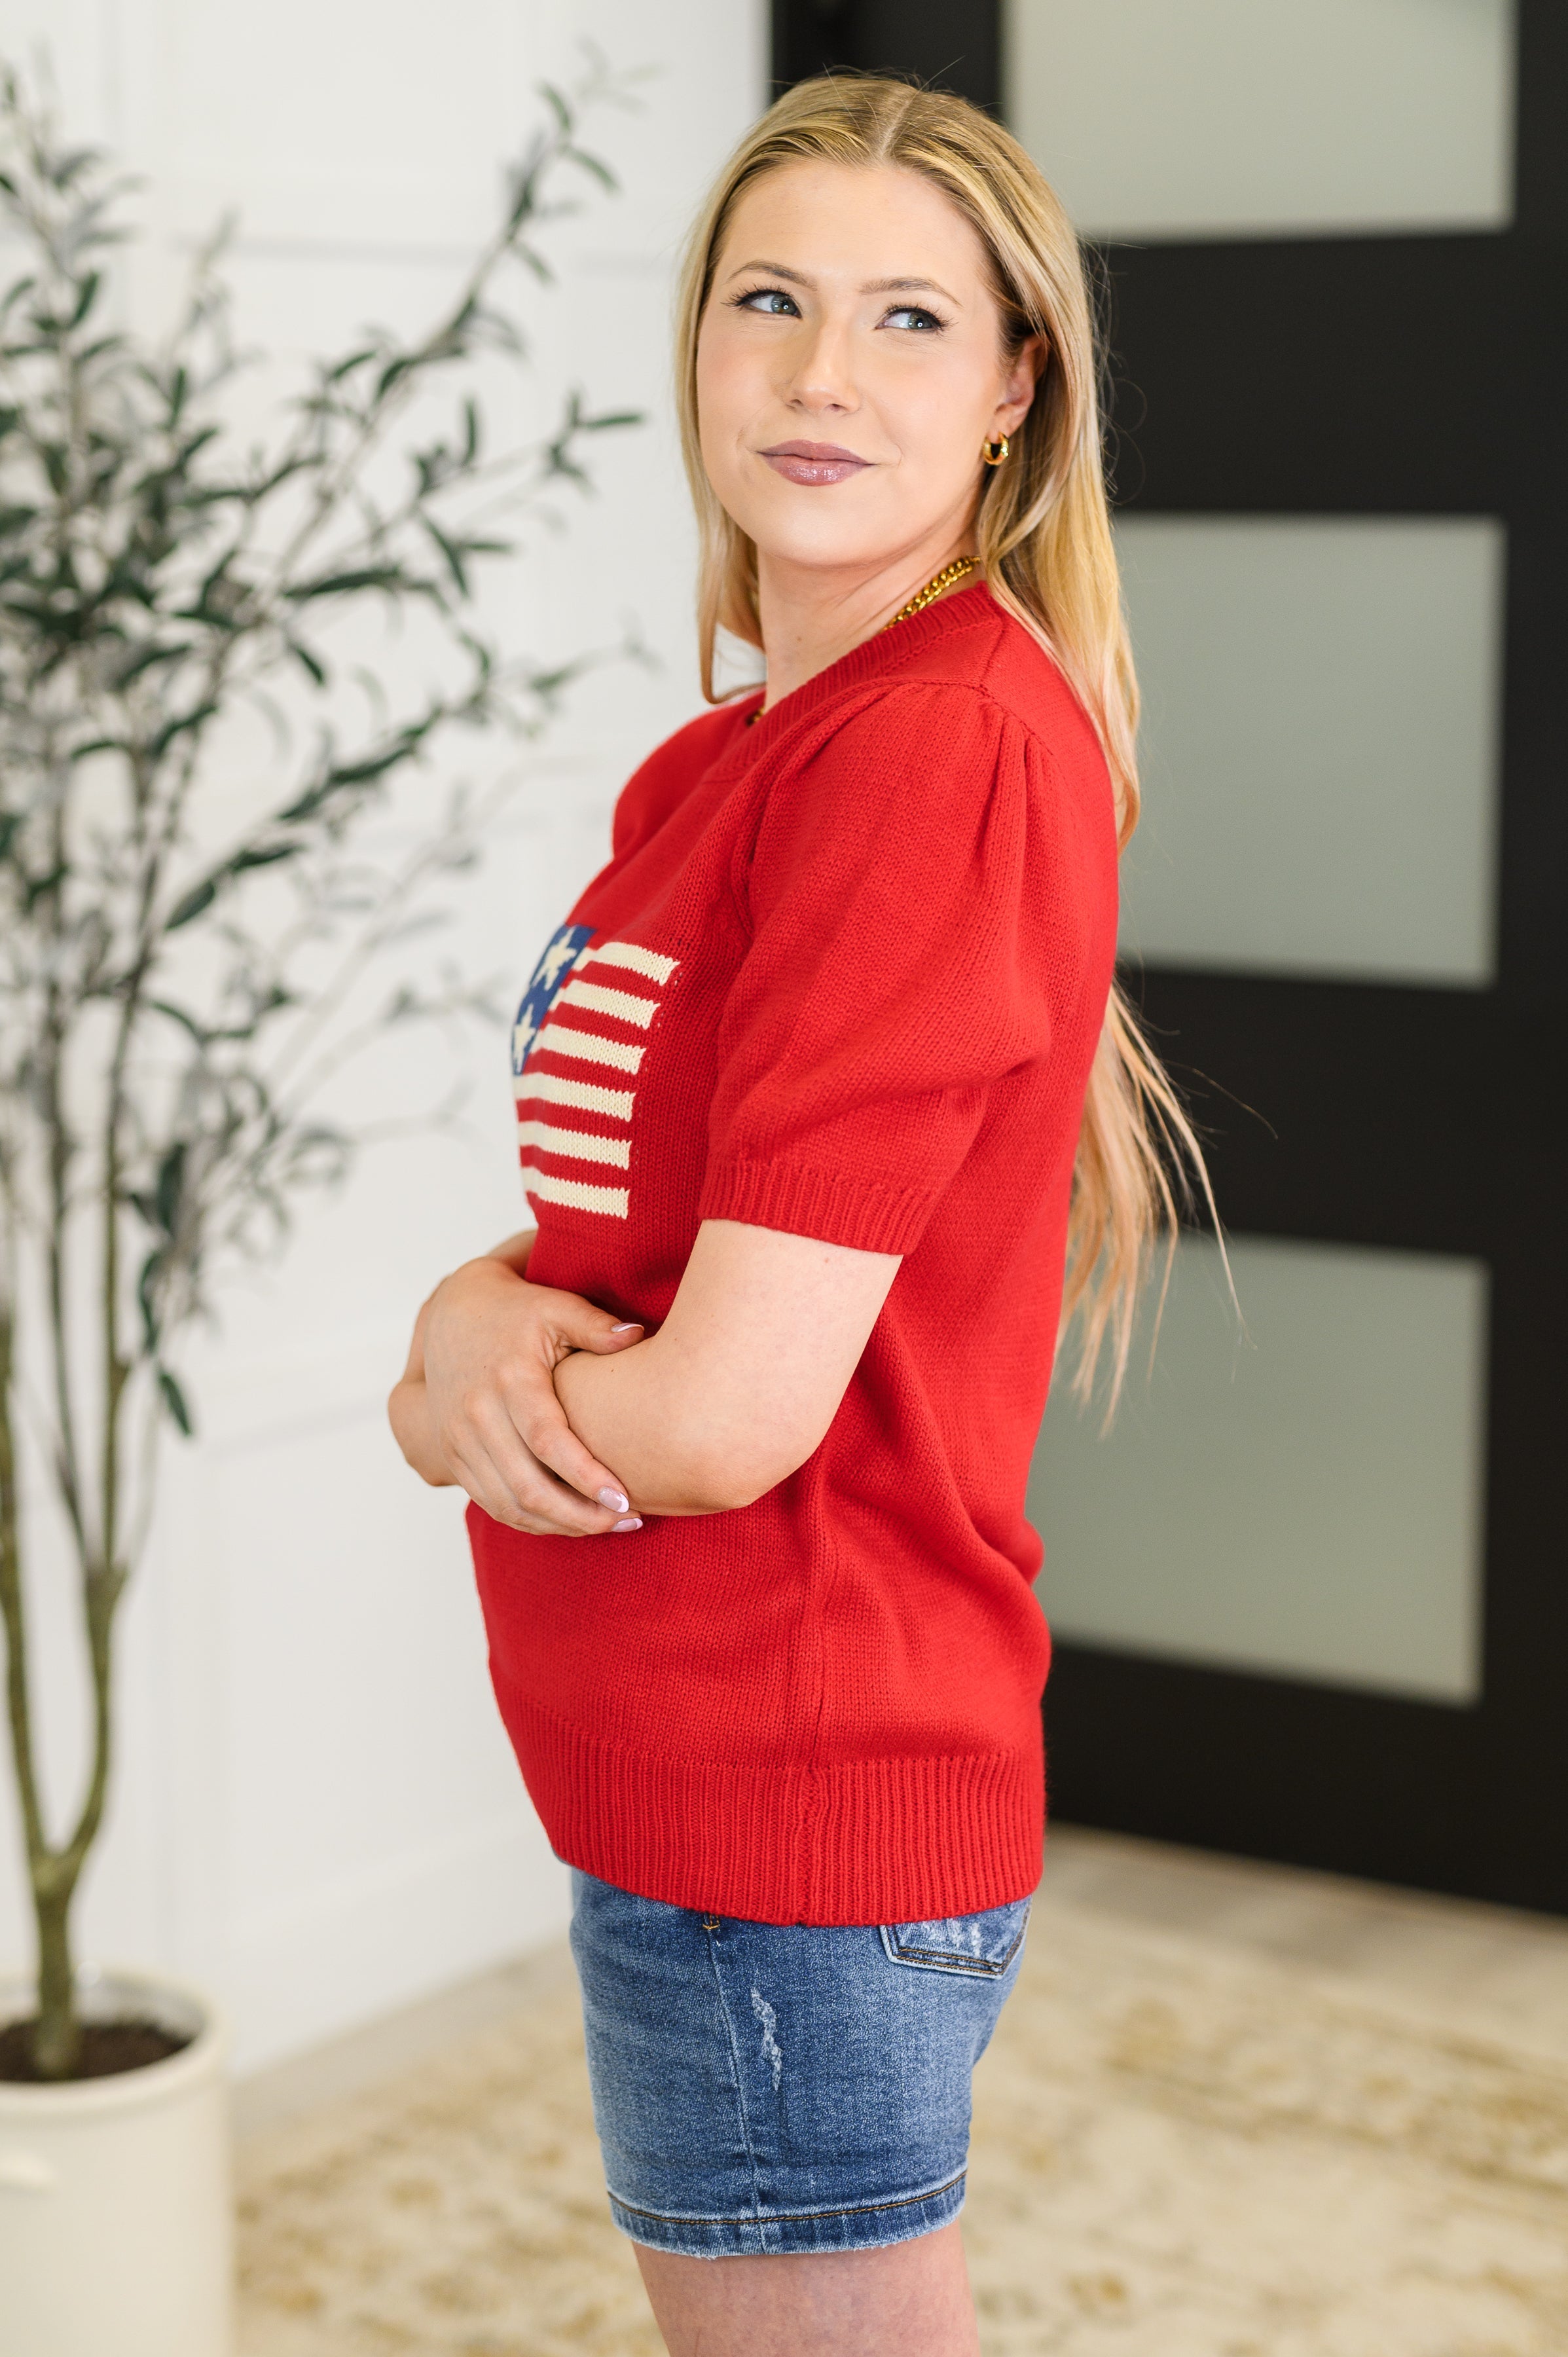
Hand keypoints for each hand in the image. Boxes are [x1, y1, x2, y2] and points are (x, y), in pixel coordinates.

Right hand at [390, 1251, 644, 1535]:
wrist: (451, 1317)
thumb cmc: (515, 1312)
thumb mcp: (555, 1307)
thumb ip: (596, 1325)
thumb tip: (638, 1335)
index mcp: (509, 1380)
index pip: (546, 1442)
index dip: (585, 1477)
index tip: (624, 1500)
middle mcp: (477, 1415)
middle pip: (527, 1486)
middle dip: (580, 1515)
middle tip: (629, 1522)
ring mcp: (461, 1440)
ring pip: (508, 1504)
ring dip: (560, 1525)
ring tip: (608, 1527)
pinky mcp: (455, 1457)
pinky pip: (492, 1503)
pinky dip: (532, 1521)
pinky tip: (571, 1522)